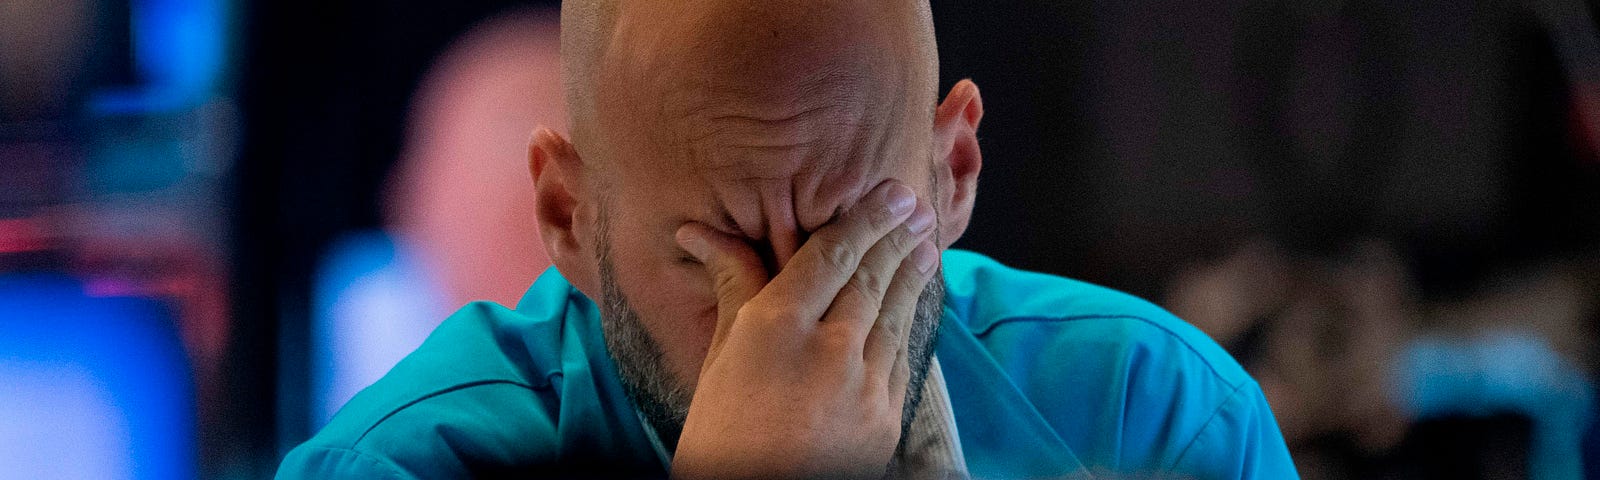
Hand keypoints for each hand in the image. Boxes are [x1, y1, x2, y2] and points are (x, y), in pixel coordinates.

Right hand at [670, 180, 939, 479]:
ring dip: (911, 274)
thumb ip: (733, 292)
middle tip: (916, 205)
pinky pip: (899, 358)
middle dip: (896, 237)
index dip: (864, 219)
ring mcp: (862, 387)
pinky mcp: (884, 421)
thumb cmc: (720, 439)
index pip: (830, 256)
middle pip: (869, 278)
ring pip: (893, 315)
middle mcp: (825, 350)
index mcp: (774, 329)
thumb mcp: (717, 361)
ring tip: (925, 242)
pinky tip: (912, 304)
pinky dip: (907, 324)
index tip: (890, 192)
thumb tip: (701, 232)